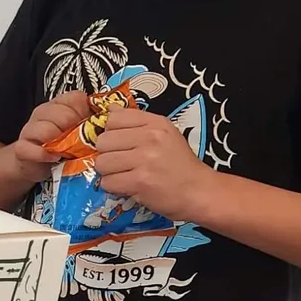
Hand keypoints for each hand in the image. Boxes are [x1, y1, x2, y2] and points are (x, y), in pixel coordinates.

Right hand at [9, 90, 95, 174]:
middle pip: (62, 114)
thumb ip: (90, 122)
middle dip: (73, 130)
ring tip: (65, 152)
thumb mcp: (77, 131)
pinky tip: (53, 159)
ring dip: (59, 143)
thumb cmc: (60, 146)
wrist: (35, 164)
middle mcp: (43, 113)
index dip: (84, 113)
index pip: (75, 98)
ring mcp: (29, 129)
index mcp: (59, 105)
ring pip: (46, 130)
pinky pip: (31, 148)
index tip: (86, 126)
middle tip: (77, 142)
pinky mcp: (21, 147)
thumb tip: (110, 120)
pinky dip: (44, 155)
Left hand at [91, 106, 215, 217]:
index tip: (120, 144)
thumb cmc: (179, 164)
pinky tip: (128, 186)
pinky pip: (107, 182)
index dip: (111, 133)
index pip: (113, 118)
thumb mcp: (165, 134)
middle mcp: (150, 137)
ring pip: (102, 163)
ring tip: (125, 175)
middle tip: (122, 162)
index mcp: (156, 123)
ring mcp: (145, 159)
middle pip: (103, 141)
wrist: (199, 191)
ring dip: (109, 172)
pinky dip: (113, 187)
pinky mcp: (140, 181)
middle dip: (107, 154)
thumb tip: (109, 108)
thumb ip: (136, 121)